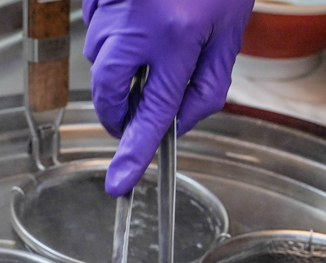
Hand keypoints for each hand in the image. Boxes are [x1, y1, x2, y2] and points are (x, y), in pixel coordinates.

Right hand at [83, 0, 254, 195]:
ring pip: (101, 61)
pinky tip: (141, 16)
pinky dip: (115, 37)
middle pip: (108, 92)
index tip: (118, 183)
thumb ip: (207, 86)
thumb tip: (180, 123)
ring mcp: (112, 6)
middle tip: (136, 115)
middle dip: (117, 113)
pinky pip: (97, 30)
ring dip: (122, 69)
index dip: (134, 152)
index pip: (152, 113)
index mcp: (177, 38)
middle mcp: (137, 25)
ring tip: (154, 43)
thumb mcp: (228, 33)